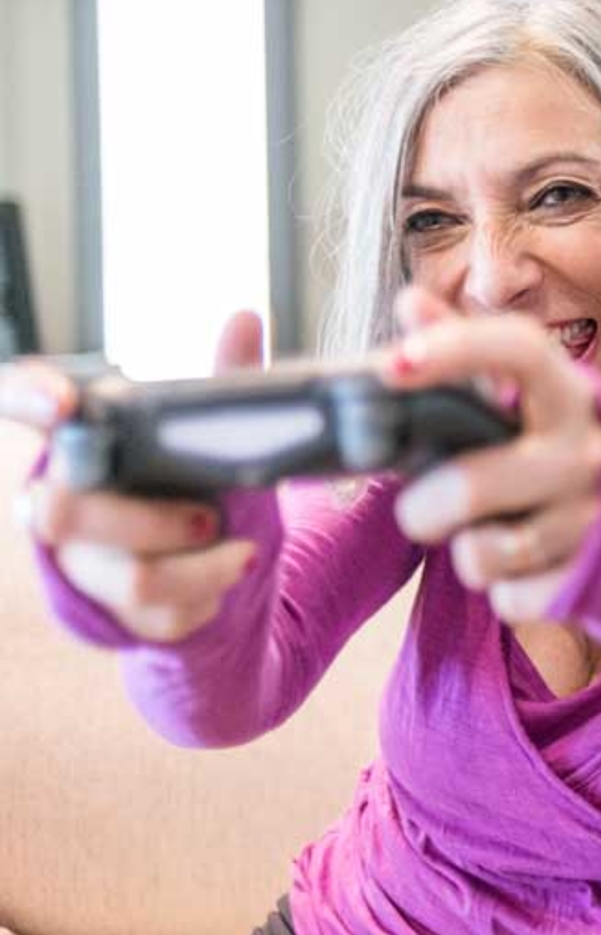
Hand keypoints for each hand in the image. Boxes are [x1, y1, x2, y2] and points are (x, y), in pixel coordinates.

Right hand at [4, 312, 262, 641]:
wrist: (215, 561)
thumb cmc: (198, 481)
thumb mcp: (214, 435)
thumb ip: (222, 382)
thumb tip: (243, 318)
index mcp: (78, 442)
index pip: (18, 402)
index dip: (26, 398)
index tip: (62, 401)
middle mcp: (60, 502)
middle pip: (64, 515)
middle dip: (150, 521)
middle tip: (211, 515)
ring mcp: (80, 563)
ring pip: (131, 579)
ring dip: (202, 569)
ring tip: (243, 551)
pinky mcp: (110, 612)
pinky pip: (158, 616)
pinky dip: (208, 599)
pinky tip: (223, 579)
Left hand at [386, 287, 600, 622]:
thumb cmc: (558, 458)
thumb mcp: (527, 403)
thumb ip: (465, 352)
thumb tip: (411, 300)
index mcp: (568, 394)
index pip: (520, 350)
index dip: (454, 350)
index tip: (391, 364)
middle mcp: (586, 451)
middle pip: (475, 483)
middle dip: (426, 508)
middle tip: (423, 509)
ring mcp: (592, 518)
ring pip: (484, 553)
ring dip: (467, 554)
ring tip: (486, 538)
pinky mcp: (588, 580)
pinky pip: (510, 600)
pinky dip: (503, 592)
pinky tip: (525, 571)